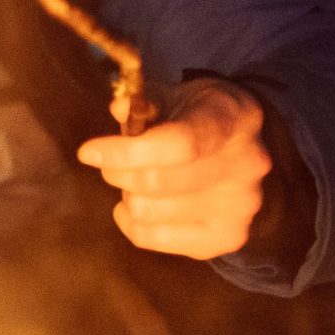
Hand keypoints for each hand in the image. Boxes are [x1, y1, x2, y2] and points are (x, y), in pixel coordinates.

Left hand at [77, 78, 271, 259]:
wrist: (237, 147)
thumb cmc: (194, 117)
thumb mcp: (172, 96)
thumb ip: (142, 102)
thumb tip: (119, 108)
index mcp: (234, 120)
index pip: (177, 145)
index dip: (125, 152)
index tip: (88, 152)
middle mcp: (247, 165)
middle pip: (156, 183)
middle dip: (117, 173)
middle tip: (110, 165)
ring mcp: (242, 205)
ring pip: (149, 212)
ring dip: (128, 197)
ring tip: (135, 184)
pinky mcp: (229, 236)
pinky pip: (152, 238)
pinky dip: (132, 224)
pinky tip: (140, 206)